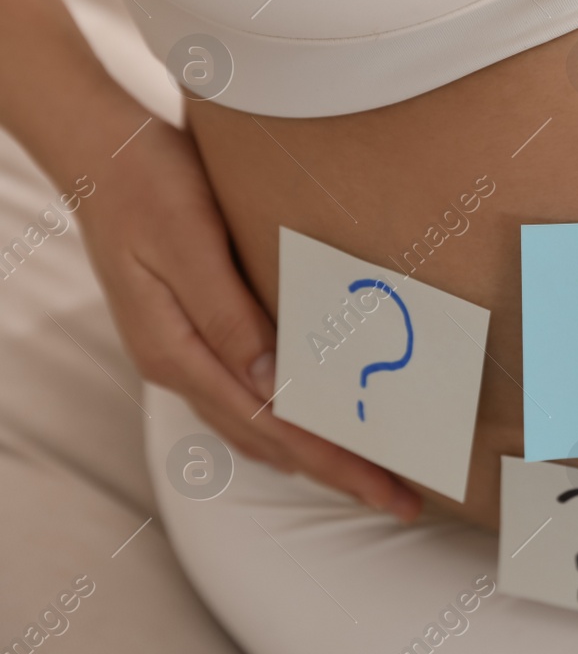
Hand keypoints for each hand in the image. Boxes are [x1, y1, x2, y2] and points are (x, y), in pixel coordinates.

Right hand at [79, 112, 421, 519]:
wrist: (102, 152)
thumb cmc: (150, 185)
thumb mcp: (190, 243)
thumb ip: (229, 315)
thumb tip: (274, 383)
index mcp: (178, 351)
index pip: (273, 427)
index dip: (335, 463)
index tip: (385, 492)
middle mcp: (178, 365)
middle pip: (269, 440)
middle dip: (337, 473)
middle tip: (400, 500)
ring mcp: (179, 354)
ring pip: (255, 428)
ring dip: (312, 456)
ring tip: (368, 475)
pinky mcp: (188, 336)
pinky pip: (243, 400)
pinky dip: (284, 424)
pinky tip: (311, 425)